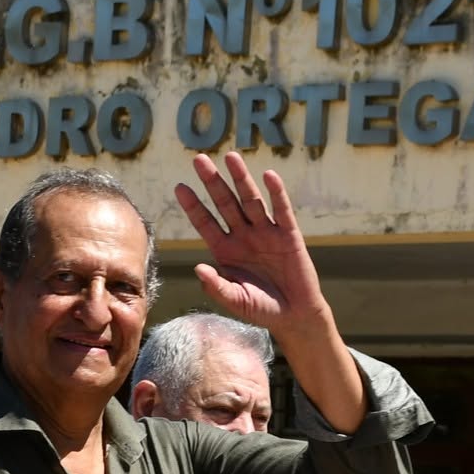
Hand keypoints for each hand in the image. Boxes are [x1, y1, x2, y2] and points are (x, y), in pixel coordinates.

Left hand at [173, 152, 335, 339]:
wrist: (294, 316)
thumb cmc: (261, 309)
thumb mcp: (234, 300)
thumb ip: (216, 286)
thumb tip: (198, 268)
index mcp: (225, 250)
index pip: (205, 222)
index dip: (193, 205)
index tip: (179, 186)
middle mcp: (243, 236)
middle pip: (225, 203)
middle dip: (212, 182)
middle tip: (199, 160)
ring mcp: (265, 233)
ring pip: (250, 200)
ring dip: (241, 179)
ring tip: (231, 157)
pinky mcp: (288, 235)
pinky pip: (281, 210)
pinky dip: (276, 193)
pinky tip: (268, 176)